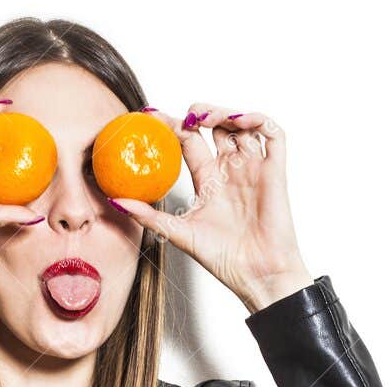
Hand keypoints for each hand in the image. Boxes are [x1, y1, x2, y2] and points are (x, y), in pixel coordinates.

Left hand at [107, 105, 312, 312]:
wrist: (256, 274)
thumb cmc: (223, 259)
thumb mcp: (177, 232)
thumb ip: (147, 215)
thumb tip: (113, 201)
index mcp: (208, 180)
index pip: (188, 141)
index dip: (171, 125)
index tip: (150, 116)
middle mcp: (229, 170)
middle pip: (215, 126)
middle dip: (199, 113)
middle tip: (184, 117)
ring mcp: (252, 168)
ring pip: (241, 124)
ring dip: (224, 112)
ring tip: (206, 118)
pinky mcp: (274, 170)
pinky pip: (272, 134)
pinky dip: (257, 119)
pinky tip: (238, 122)